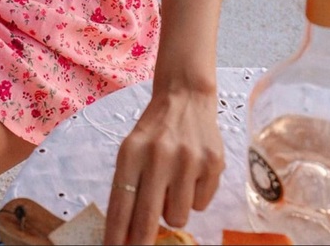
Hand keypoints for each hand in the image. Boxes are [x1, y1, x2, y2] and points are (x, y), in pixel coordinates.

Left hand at [104, 87, 224, 244]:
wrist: (186, 97)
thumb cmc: (155, 130)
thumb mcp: (133, 148)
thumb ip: (129, 184)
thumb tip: (126, 233)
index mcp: (132, 151)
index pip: (121, 203)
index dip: (116, 234)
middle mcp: (159, 155)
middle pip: (148, 218)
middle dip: (141, 242)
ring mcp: (188, 160)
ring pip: (177, 217)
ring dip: (173, 211)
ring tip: (172, 186)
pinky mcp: (213, 164)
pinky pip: (200, 205)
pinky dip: (194, 197)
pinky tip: (191, 173)